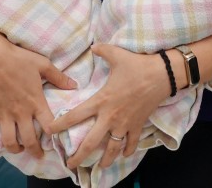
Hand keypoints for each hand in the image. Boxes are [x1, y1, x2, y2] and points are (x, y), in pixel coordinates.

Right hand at [0, 37, 76, 162]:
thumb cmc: (20, 59)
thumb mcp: (44, 65)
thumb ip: (59, 78)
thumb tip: (75, 86)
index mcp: (36, 102)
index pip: (48, 124)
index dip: (54, 134)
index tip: (58, 139)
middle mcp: (20, 112)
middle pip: (29, 139)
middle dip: (35, 150)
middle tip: (39, 156)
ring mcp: (4, 114)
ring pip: (9, 140)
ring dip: (15, 149)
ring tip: (19, 151)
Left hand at [48, 44, 171, 169]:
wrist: (163, 75)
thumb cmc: (138, 66)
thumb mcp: (118, 55)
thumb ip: (103, 51)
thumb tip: (93, 46)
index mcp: (101, 101)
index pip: (75, 115)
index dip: (60, 124)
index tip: (49, 131)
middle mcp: (110, 116)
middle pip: (91, 142)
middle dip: (79, 156)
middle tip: (70, 164)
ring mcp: (125, 123)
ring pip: (112, 147)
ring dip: (105, 159)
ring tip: (99, 166)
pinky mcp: (138, 125)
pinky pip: (131, 142)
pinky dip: (127, 150)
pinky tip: (124, 154)